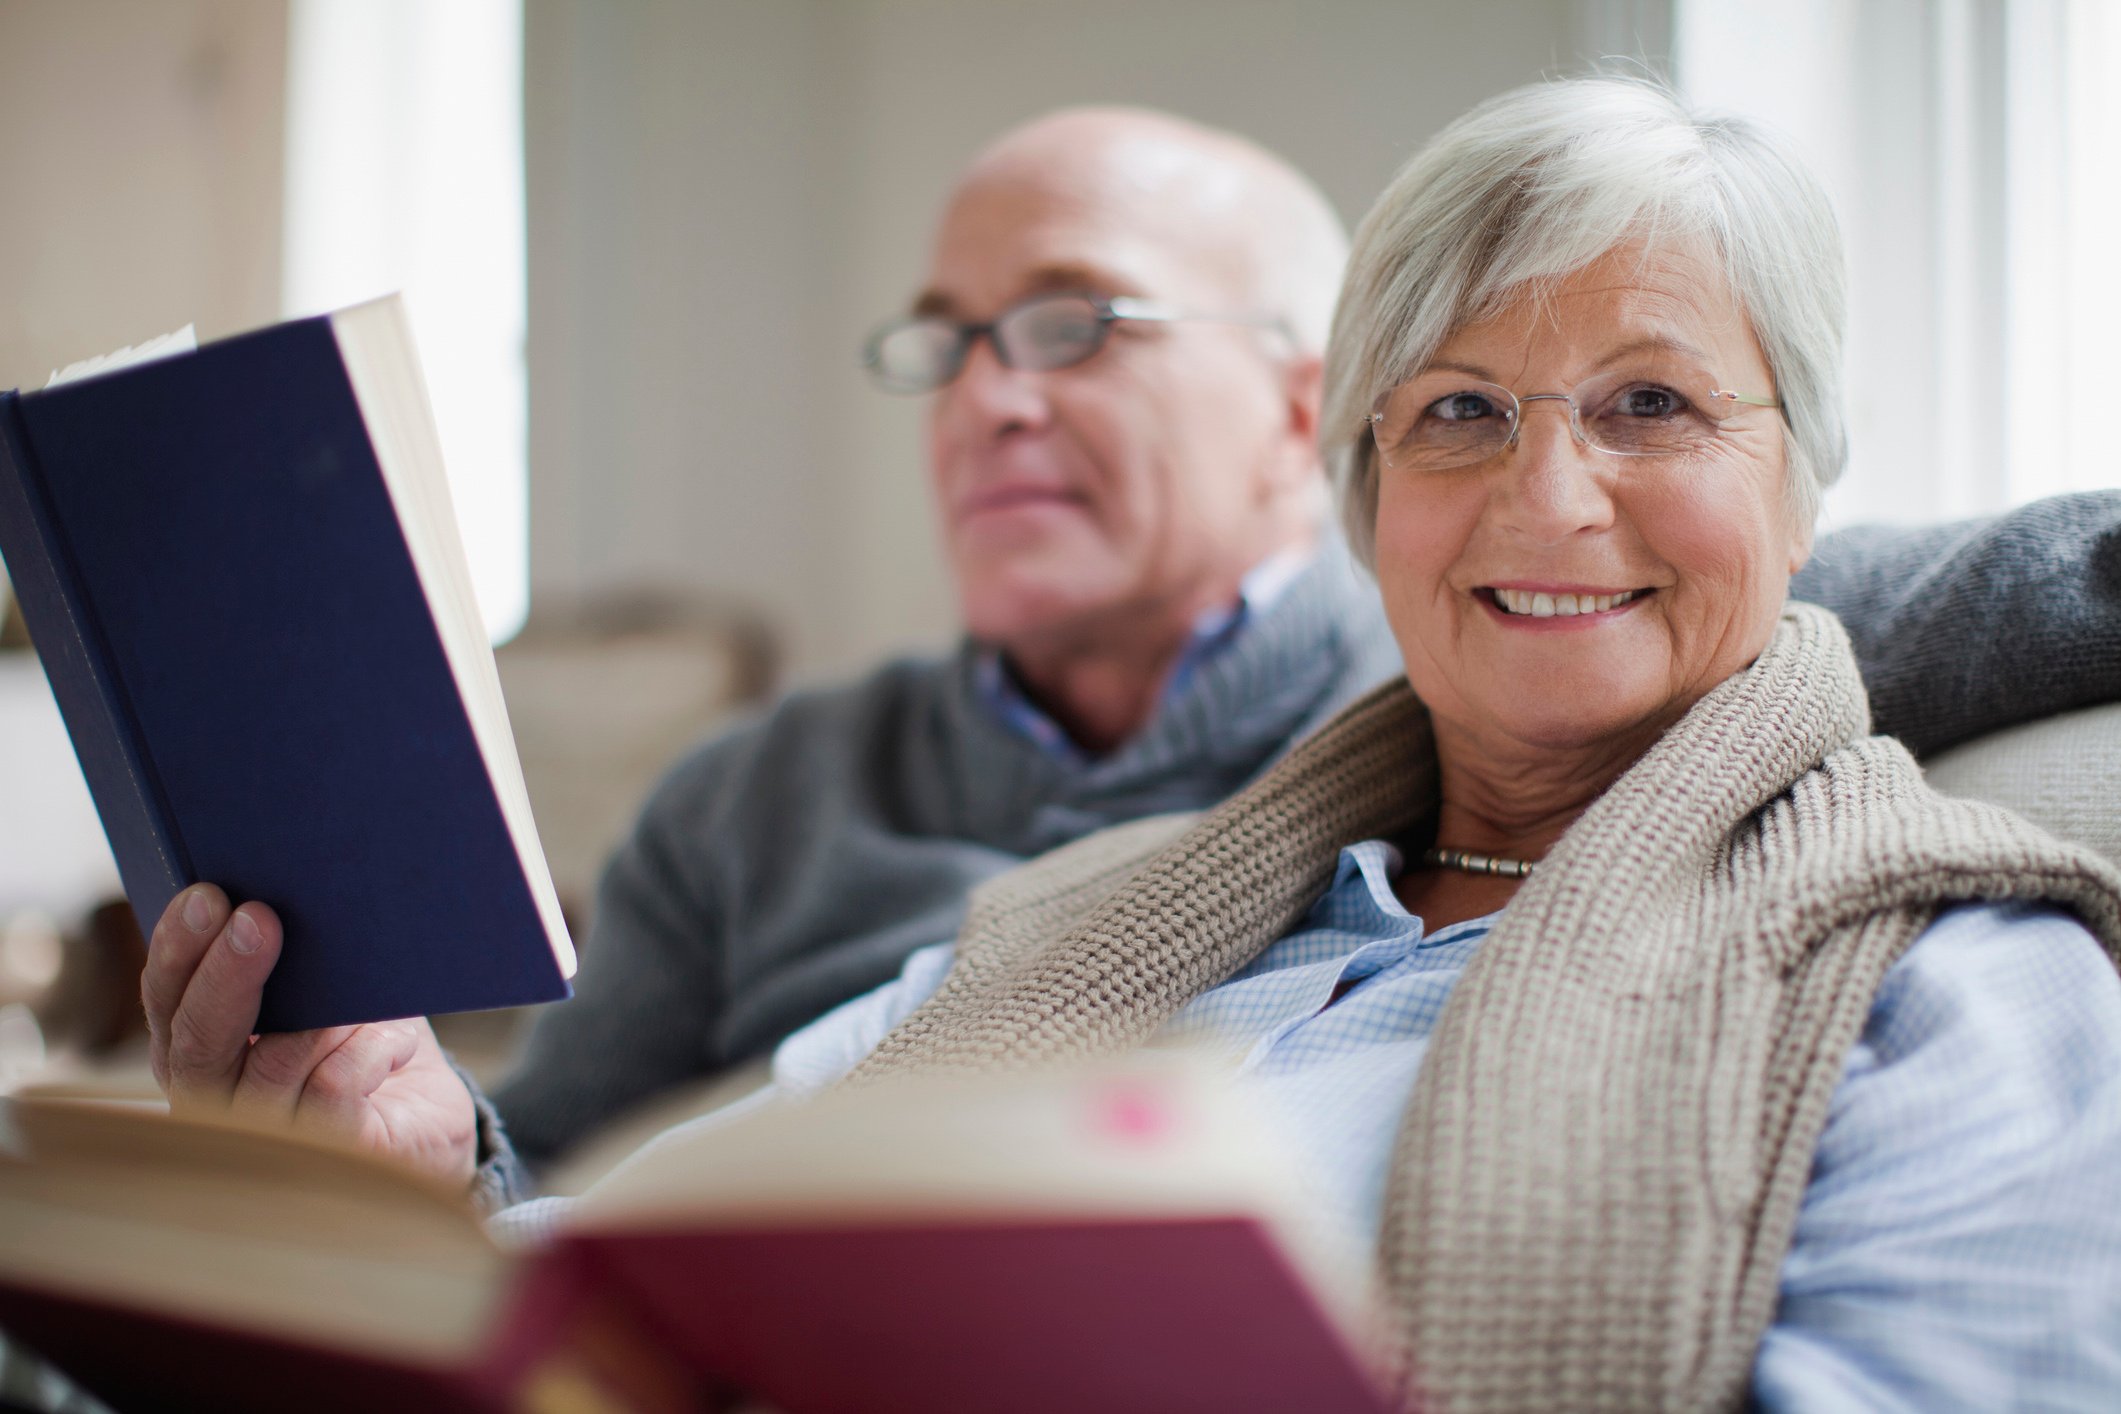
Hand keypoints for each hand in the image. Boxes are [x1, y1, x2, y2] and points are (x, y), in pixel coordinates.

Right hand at [141, 884, 477, 1186]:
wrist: (433, 1121)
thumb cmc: (370, 1048)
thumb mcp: (331, 995)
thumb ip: (296, 965)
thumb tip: (281, 900)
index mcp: (202, 1056)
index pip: (168, 1005)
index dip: (178, 952)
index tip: (204, 897)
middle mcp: (217, 1104)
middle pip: (198, 1043)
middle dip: (225, 973)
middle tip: (256, 917)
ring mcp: (267, 1140)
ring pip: (275, 1062)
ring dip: (328, 1017)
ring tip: (368, 1001)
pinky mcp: (324, 1156)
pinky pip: (333, 1086)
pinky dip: (369, 1048)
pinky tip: (396, 1042)